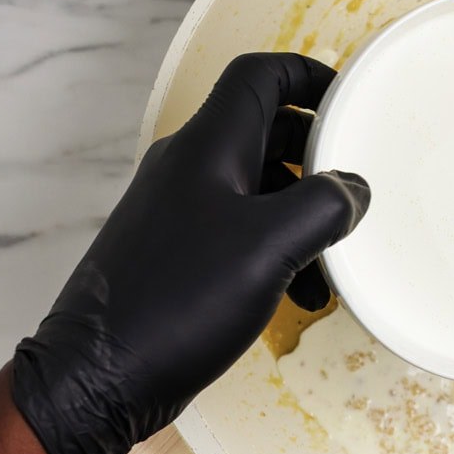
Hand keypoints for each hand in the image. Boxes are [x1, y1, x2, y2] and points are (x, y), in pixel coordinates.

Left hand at [12, 53, 369, 453]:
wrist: (100, 377)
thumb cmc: (181, 300)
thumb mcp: (272, 247)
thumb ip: (323, 206)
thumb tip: (352, 188)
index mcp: (209, 147)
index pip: (259, 76)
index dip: (308, 76)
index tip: (349, 100)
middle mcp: (188, 167)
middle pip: (263, 131)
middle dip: (316, 155)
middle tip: (354, 184)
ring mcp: (177, 211)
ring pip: (256, 187)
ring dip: (301, 212)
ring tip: (333, 257)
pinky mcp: (175, 254)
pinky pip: (239, 231)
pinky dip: (277, 248)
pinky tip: (301, 294)